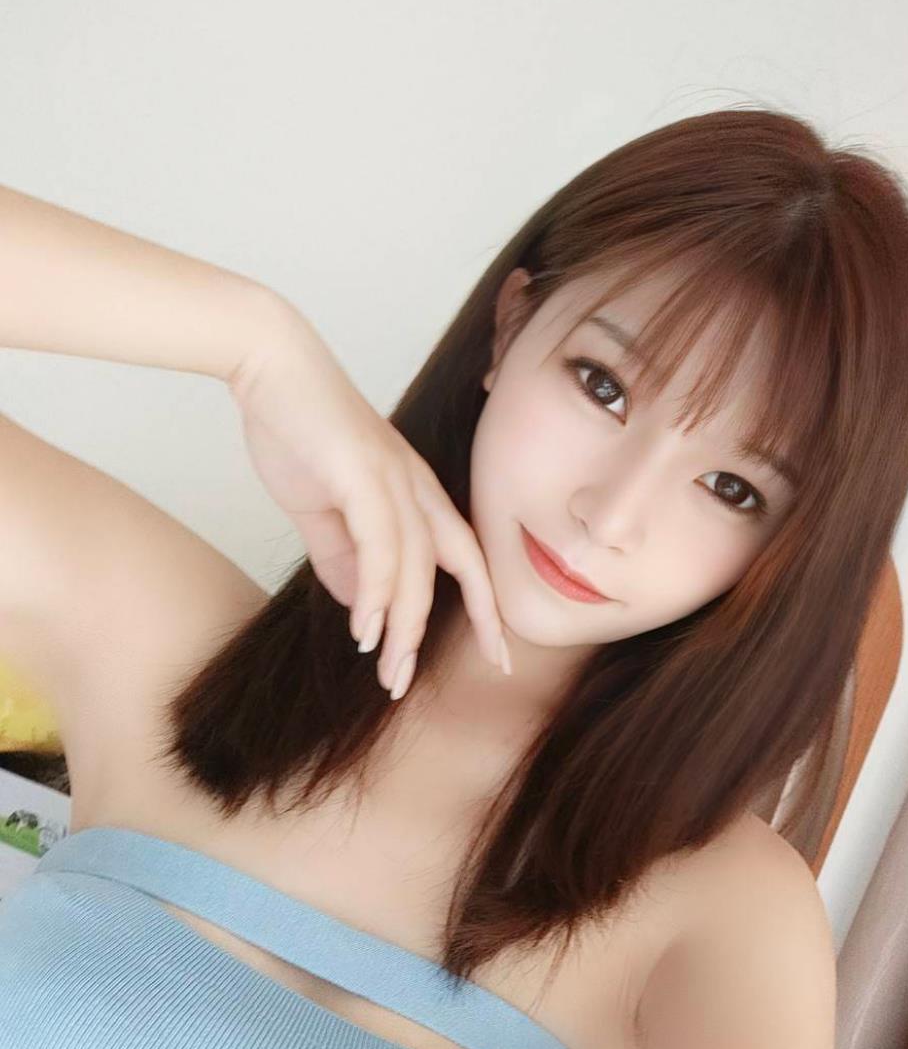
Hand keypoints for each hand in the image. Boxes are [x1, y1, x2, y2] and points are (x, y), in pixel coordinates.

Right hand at [227, 299, 509, 698]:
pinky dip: (377, 590)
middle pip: (455, 569)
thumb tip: (362, 608)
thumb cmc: (297, 432)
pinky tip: (366, 628)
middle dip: (450, 630)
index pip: (466, 559)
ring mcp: (395, 477)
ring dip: (403, 625)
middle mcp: (418, 487)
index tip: (497, 656)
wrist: (268, 365)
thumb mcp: (321, 510)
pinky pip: (381, 543)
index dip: (485, 608)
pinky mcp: (364, 472)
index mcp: (416, 494)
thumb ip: (343, 559)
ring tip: (388, 671)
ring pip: (417, 565)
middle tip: (415, 683)